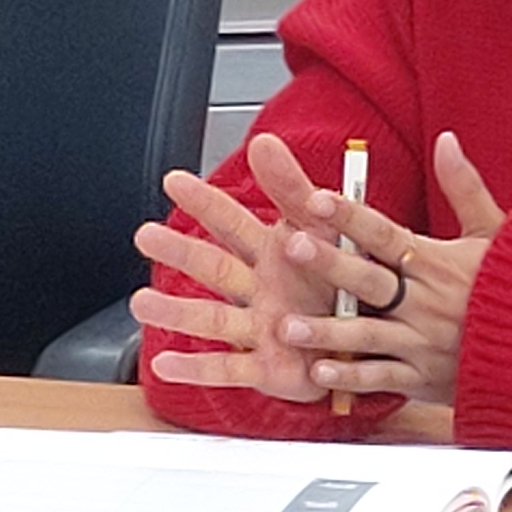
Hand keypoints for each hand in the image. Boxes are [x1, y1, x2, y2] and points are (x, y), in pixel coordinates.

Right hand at [130, 129, 397, 410]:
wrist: (371, 339)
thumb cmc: (342, 283)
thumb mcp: (328, 228)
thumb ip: (295, 189)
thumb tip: (265, 142)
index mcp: (272, 252)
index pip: (233, 222)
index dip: (206, 201)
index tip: (174, 180)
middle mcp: (258, 289)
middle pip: (214, 268)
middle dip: (180, 251)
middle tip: (145, 235)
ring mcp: (258, 328)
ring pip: (211, 318)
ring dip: (175, 311)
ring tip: (141, 301)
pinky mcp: (267, 368)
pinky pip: (229, 369)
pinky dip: (197, 369)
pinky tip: (164, 363)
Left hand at [273, 129, 508, 419]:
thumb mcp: (495, 232)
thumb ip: (464, 187)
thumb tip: (446, 140)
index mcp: (438, 262)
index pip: (385, 233)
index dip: (350, 216)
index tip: (316, 199)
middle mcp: (426, 301)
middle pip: (370, 279)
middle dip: (331, 263)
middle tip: (293, 247)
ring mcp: (424, 342)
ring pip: (368, 334)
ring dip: (327, 330)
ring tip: (287, 326)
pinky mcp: (425, 378)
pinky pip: (384, 378)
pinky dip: (352, 378)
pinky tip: (321, 371)